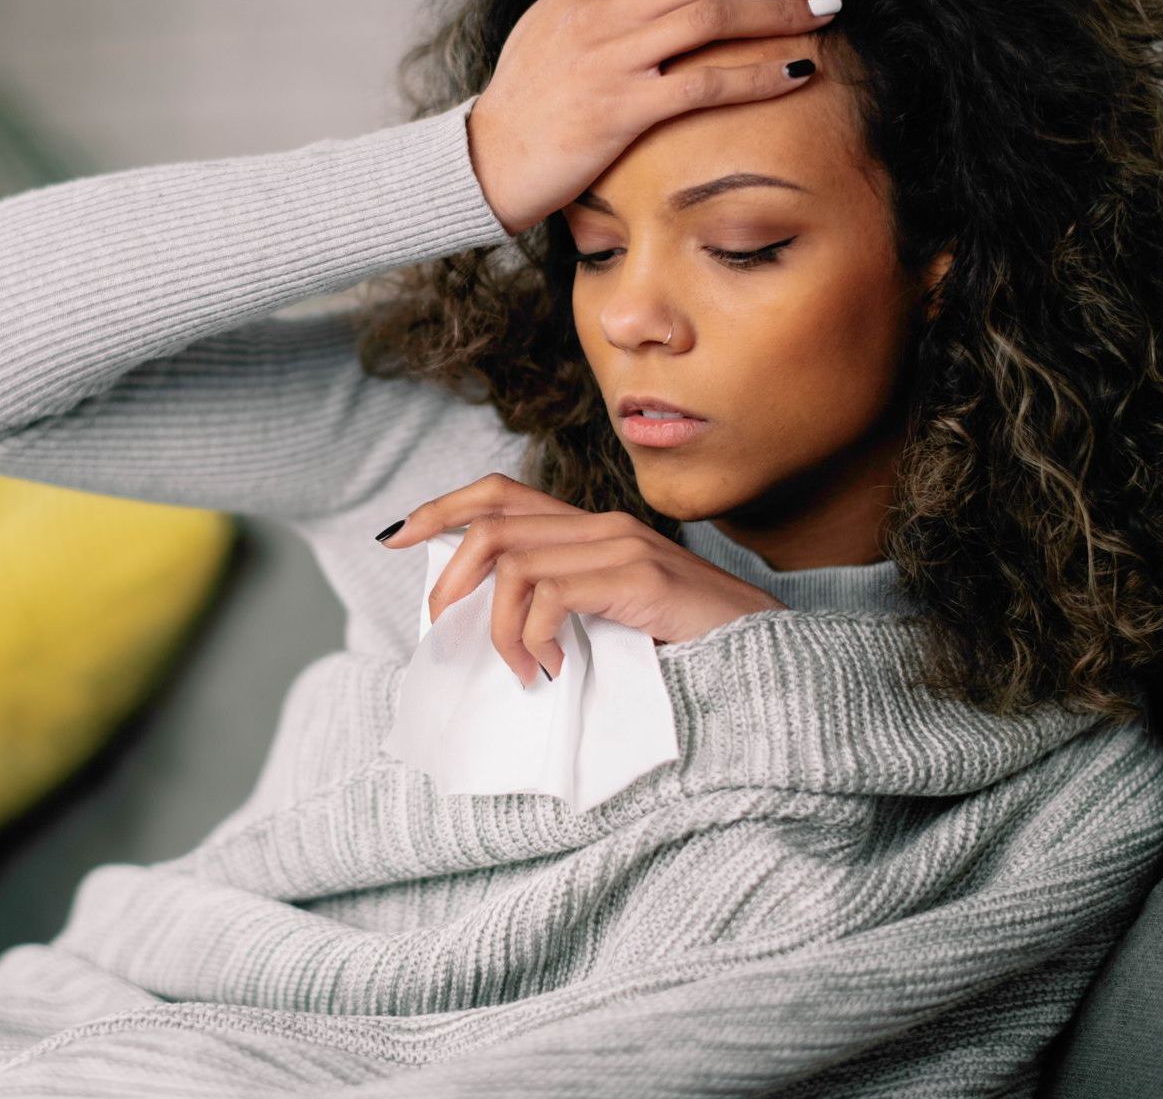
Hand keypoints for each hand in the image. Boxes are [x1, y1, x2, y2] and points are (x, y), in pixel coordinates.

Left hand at [376, 472, 787, 687]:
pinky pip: (549, 595)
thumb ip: (563, 602)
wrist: (764, 651)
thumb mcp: (612, 614)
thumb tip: (493, 622)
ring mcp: (620, 545)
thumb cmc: (686, 641)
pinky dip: (533, 638)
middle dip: (447, 570)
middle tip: (439, 624)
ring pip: (512, 561)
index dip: (443, 507)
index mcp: (591, 528)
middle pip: (493, 519)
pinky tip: (552, 670)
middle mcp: (601, 524)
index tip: (397, 535)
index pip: (502, 493)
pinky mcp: (636, 575)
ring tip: (520, 669)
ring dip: (496, 626)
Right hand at [467, 0, 855, 235]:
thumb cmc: (524, 101)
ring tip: (829, 13)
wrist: (485, 161)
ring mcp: (611, 57)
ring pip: (716, 14)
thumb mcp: (553, 27)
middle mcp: (602, 7)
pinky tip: (799, 72)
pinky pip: (706, 83)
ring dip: (782, 10)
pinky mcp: (621, 110)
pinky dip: (759, 74)